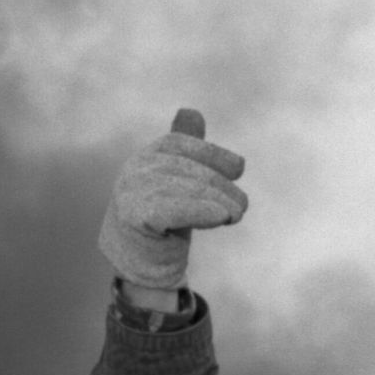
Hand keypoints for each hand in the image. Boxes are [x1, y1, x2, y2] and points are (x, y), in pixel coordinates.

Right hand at [100, 107, 246, 292]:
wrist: (138, 263)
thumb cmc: (163, 220)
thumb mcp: (176, 181)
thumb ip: (187, 152)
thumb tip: (191, 111)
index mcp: (148, 155)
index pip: (183, 144)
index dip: (213, 154)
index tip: (238, 170)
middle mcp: (137, 168)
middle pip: (189, 170)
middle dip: (221, 187)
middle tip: (241, 207)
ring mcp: (133, 191)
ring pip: (187, 191)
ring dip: (219, 202)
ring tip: (236, 214)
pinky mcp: (135, 217)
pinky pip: (173, 210)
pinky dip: (200, 211)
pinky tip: (221, 216)